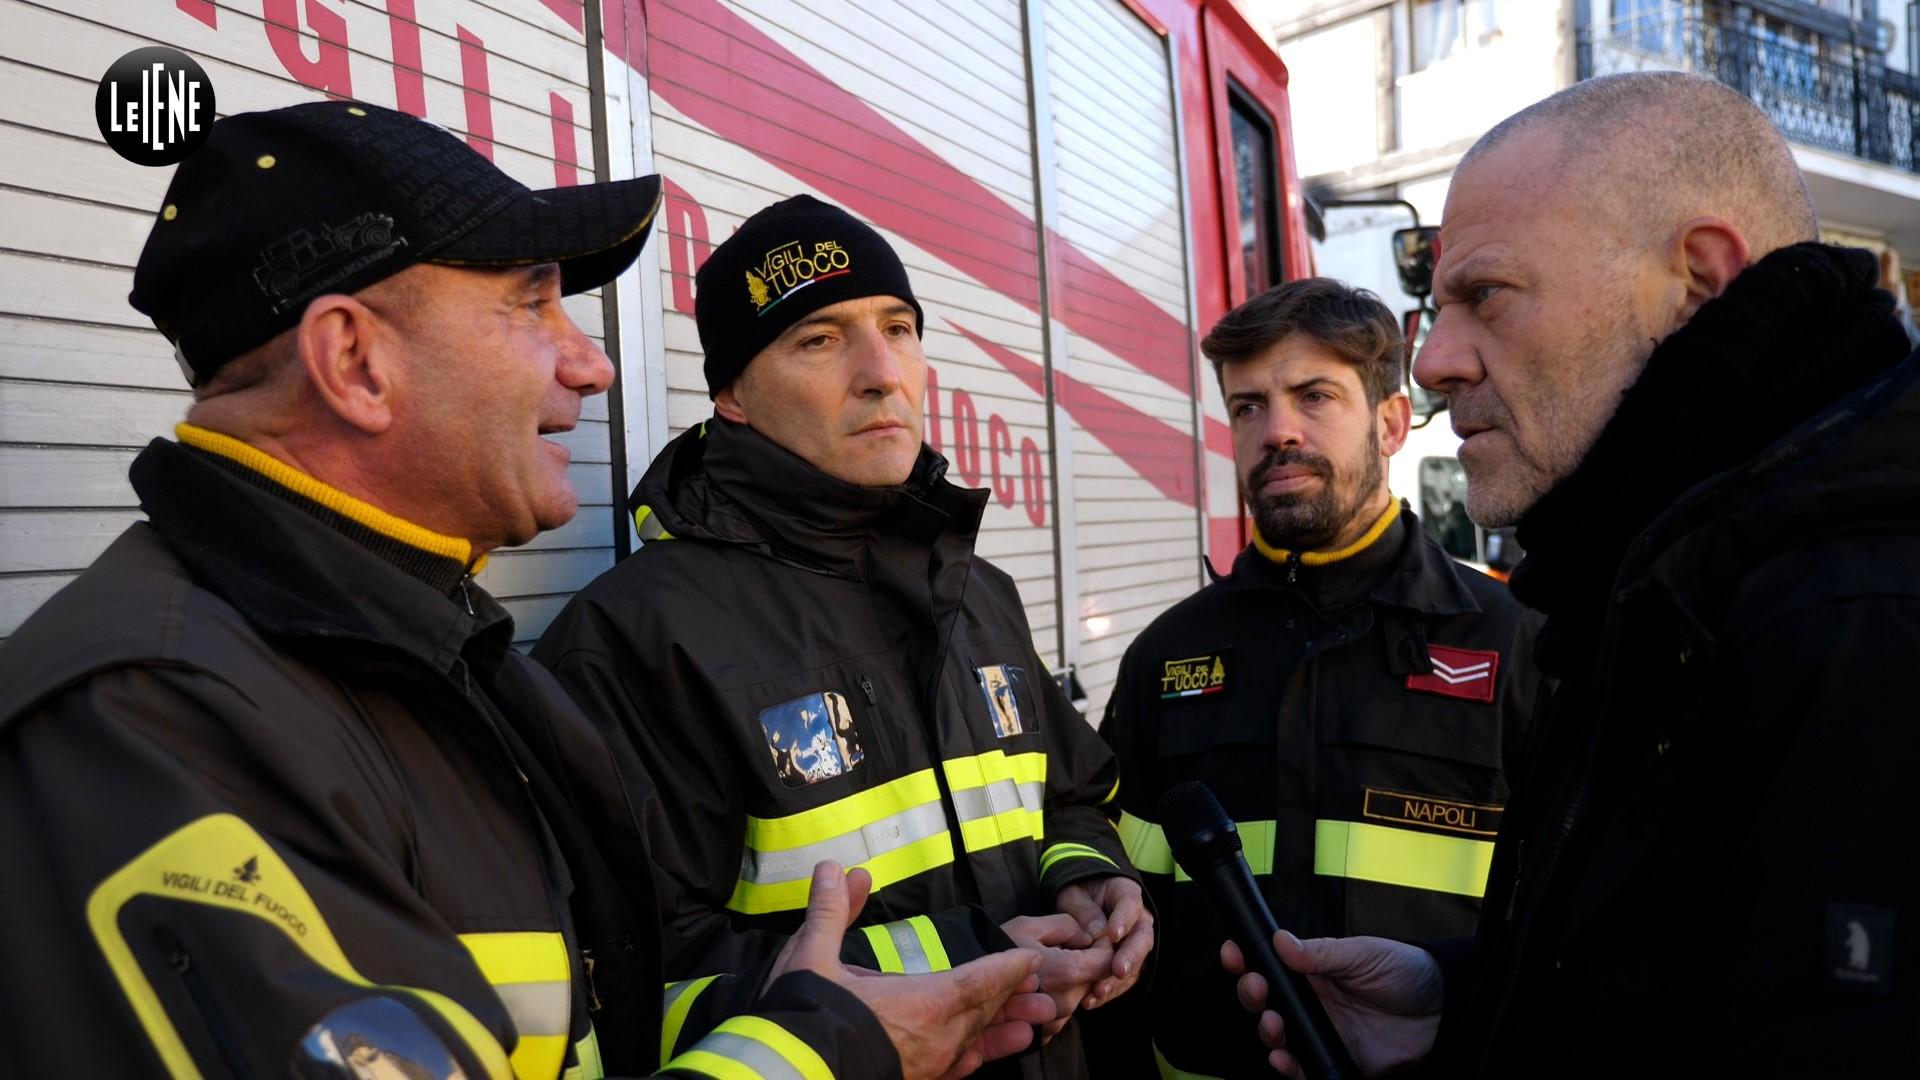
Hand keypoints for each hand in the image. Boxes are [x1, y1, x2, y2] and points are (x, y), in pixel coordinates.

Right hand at [771, 862, 1057, 1079]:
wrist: (785, 1076)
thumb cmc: (804, 1017)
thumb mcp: (812, 956)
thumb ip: (831, 911)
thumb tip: (836, 868)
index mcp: (922, 1002)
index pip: (981, 981)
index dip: (1007, 968)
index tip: (1030, 958)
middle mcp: (934, 1039)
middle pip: (983, 1014)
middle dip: (1011, 998)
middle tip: (1041, 988)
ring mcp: (924, 1068)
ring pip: (974, 1048)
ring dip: (1000, 1035)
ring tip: (1029, 1030)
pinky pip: (952, 1074)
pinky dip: (970, 1064)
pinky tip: (975, 1064)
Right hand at [1000, 913, 1112, 1039]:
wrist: (960, 978)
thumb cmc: (994, 947)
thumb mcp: (1030, 925)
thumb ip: (1067, 925)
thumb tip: (1088, 934)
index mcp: (1067, 973)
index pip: (1108, 962)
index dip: (1103, 946)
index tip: (1087, 938)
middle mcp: (1065, 1002)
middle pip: (1095, 982)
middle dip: (1085, 964)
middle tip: (1060, 949)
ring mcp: (1054, 1021)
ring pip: (1079, 998)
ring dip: (1070, 983)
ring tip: (1043, 968)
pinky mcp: (1044, 1033)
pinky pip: (1062, 1013)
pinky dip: (1056, 998)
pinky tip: (1036, 987)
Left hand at [1053, 876, 1153, 1007]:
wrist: (1078, 906)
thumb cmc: (1076, 896)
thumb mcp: (1073, 894)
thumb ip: (1083, 910)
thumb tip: (1096, 933)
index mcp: (1126, 893)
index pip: (1131, 905)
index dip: (1124, 920)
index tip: (1113, 934)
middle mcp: (1138, 920)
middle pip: (1142, 938)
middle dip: (1131, 956)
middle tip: (1118, 970)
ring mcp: (1135, 944)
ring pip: (1136, 964)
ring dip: (1117, 981)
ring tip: (1098, 992)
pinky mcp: (1127, 965)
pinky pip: (1122, 981)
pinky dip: (1108, 992)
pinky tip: (1090, 1000)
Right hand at [1221, 932, 1441, 1077]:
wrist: (1444, 1010)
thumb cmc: (1406, 972)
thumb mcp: (1363, 954)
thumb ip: (1322, 953)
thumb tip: (1281, 942)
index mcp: (1315, 971)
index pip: (1271, 965)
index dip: (1247, 959)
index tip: (1233, 951)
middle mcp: (1313, 1003)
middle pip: (1267, 1001)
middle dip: (1252, 994)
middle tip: (1256, 987)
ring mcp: (1324, 1033)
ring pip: (1280, 1036)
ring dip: (1267, 1031)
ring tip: (1273, 1023)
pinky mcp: (1338, 1061)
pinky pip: (1305, 1068)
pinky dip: (1289, 1066)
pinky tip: (1284, 1058)